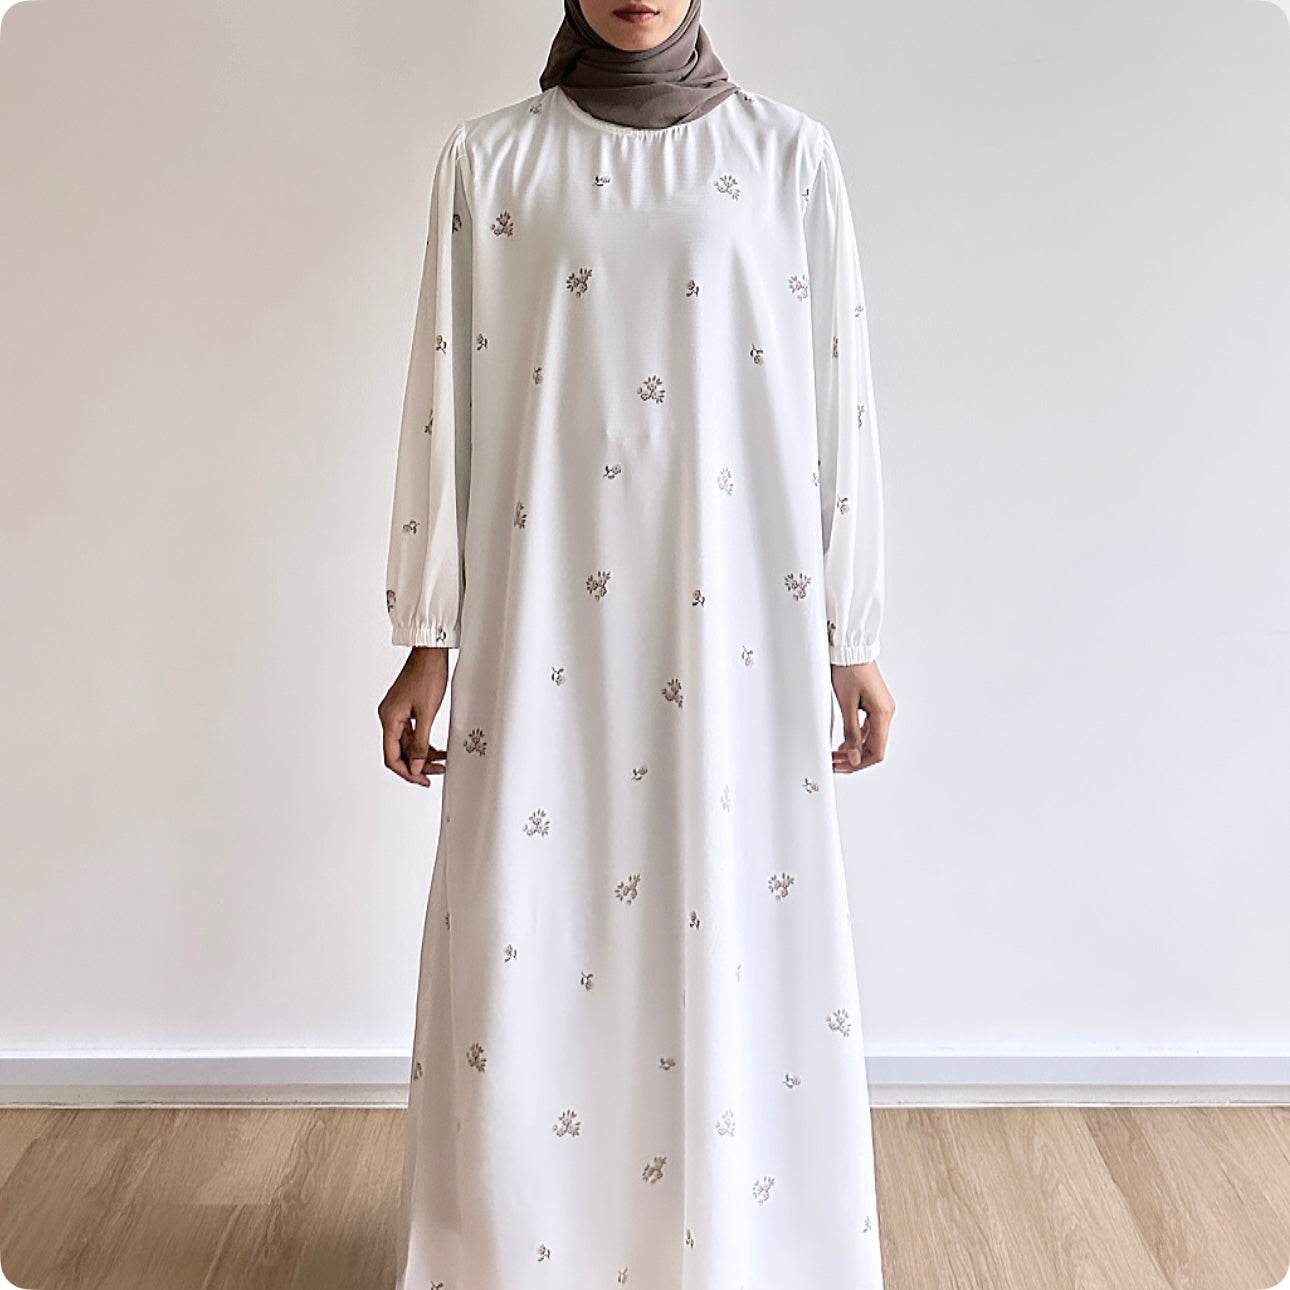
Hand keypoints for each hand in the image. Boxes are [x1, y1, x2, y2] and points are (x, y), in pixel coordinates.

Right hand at [378, 646, 450, 784]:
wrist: (431, 653)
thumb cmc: (427, 675)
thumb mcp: (428, 713)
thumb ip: (422, 743)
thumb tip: (417, 765)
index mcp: (389, 719)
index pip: (392, 757)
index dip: (407, 772)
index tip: (422, 780)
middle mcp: (389, 717)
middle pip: (399, 752)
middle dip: (417, 765)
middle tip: (435, 772)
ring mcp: (397, 713)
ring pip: (407, 744)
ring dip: (422, 755)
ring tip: (440, 762)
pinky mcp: (405, 709)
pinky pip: (412, 733)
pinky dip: (423, 742)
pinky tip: (436, 749)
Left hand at [830, 660, 894, 772]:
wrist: (851, 649)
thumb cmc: (849, 670)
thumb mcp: (846, 704)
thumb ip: (851, 733)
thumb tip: (853, 757)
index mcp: (882, 713)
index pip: (877, 752)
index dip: (859, 764)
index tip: (843, 767)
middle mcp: (886, 712)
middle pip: (875, 747)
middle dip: (855, 758)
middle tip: (836, 763)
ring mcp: (882, 708)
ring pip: (871, 738)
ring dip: (855, 749)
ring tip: (837, 754)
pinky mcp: (875, 704)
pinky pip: (869, 728)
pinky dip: (857, 737)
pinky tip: (845, 742)